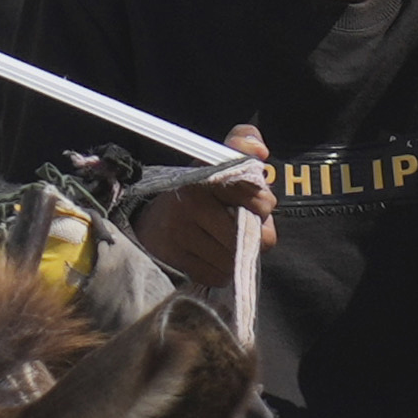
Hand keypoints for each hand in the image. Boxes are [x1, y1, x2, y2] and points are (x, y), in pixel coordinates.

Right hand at [128, 127, 271, 289]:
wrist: (153, 221)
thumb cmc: (198, 193)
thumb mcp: (218, 161)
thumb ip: (244, 143)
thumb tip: (260, 150)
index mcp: (206, 175)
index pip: (255, 196)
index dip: (264, 205)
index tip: (259, 206)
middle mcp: (191, 202)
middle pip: (246, 234)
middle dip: (254, 235)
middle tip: (245, 229)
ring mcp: (180, 231)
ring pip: (232, 257)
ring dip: (236, 255)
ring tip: (226, 242)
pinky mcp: (174, 257)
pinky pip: (216, 274)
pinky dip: (220, 270)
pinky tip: (212, 256)